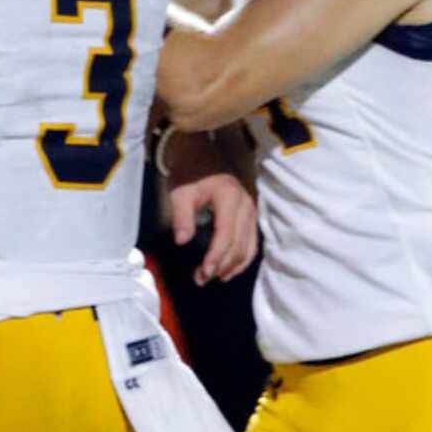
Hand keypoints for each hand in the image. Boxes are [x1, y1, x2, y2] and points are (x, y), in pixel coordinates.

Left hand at [163, 128, 258, 283]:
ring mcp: (252, 209)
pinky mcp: (251, 214)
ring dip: (233, 265)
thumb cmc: (188, 171)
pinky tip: (229, 268)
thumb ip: (182, 217)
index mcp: (229, 197)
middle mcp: (246, 204)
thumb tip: (182, 241)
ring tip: (214, 277)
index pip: (225, 234)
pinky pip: (252, 240)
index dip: (215, 256)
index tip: (202, 273)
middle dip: (221, 265)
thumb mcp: (180, 193)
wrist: (200, 152)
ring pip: (249, 245)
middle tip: (201, 280)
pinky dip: (242, 257)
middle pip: (239, 244)